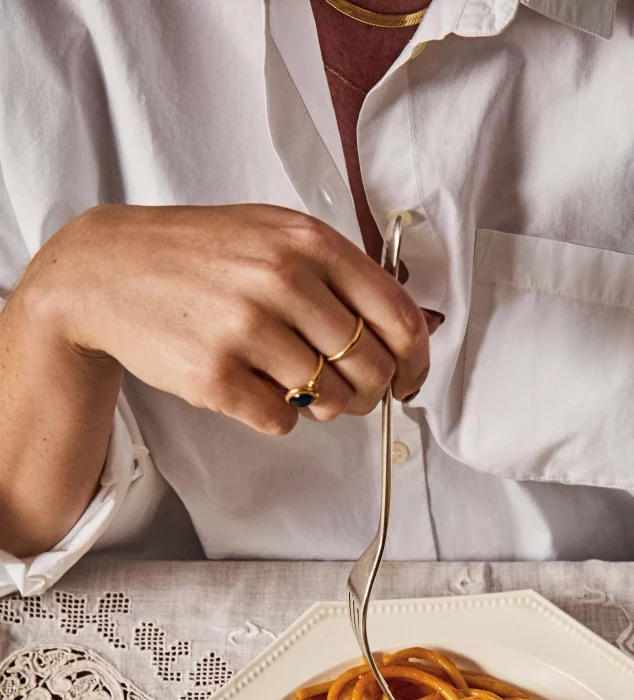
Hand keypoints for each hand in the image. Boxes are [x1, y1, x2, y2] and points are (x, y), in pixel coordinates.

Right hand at [26, 203, 430, 436]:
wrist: (106, 271)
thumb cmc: (200, 256)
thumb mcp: (274, 236)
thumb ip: (342, 274)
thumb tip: (419, 326)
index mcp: (307, 242)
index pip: (398, 316)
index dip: (416, 360)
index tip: (411, 378)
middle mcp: (281, 280)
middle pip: (371, 367)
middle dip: (370, 390)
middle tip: (351, 390)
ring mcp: (246, 329)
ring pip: (330, 400)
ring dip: (324, 405)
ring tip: (293, 381)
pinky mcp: (216, 376)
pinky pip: (282, 422)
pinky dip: (276, 415)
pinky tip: (252, 385)